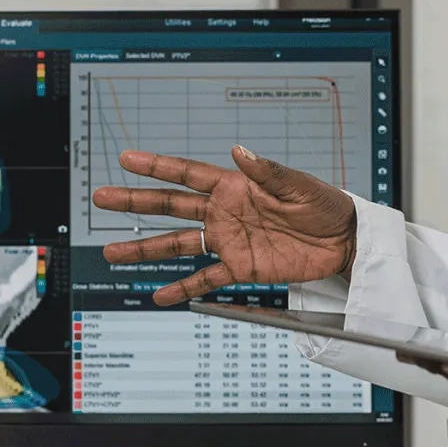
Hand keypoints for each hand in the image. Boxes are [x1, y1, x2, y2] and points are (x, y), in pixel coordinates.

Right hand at [92, 146, 355, 305]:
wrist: (344, 241)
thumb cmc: (325, 205)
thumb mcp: (299, 185)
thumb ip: (267, 172)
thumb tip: (239, 151)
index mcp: (235, 186)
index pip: (187, 173)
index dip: (156, 166)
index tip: (126, 160)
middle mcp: (225, 212)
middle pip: (171, 207)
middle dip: (135, 203)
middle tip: (103, 198)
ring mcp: (229, 240)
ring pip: (179, 244)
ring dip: (146, 248)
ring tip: (114, 253)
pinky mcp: (242, 267)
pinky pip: (206, 278)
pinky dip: (183, 288)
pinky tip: (159, 296)